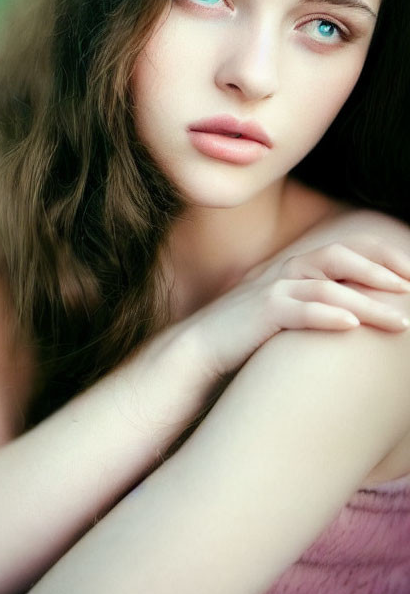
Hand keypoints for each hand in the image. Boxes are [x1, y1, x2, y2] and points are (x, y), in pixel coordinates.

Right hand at [190, 237, 409, 379]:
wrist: (202, 346)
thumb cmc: (249, 331)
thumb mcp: (288, 308)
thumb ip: (317, 299)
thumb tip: (360, 308)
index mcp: (297, 266)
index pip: (346, 248)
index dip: (381, 255)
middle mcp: (288, 270)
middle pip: (340, 257)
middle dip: (380, 270)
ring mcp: (274, 289)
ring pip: (328, 287)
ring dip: (367, 304)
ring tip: (398, 321)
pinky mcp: (262, 312)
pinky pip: (300, 310)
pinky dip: (327, 316)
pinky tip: (351, 326)